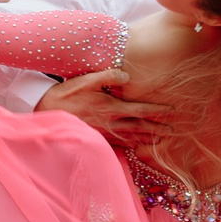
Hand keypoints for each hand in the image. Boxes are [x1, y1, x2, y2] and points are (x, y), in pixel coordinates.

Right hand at [35, 69, 165, 136]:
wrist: (47, 113)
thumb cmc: (66, 94)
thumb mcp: (86, 80)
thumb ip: (108, 76)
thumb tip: (127, 75)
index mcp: (111, 107)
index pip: (140, 109)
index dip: (157, 110)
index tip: (171, 111)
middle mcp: (110, 123)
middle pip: (140, 127)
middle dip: (158, 129)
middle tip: (173, 131)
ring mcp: (104, 134)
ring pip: (131, 138)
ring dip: (147, 139)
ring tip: (161, 140)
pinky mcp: (97, 139)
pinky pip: (119, 145)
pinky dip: (131, 146)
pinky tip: (137, 146)